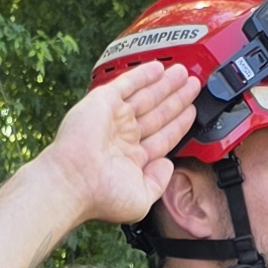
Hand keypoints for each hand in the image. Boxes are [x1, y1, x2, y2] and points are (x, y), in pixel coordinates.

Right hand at [34, 63, 198, 225]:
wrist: (74, 181)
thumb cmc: (102, 195)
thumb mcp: (142, 198)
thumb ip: (159, 182)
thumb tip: (168, 164)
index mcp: (132, 158)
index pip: (162, 136)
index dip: (179, 123)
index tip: (192, 112)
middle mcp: (123, 136)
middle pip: (158, 113)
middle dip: (177, 99)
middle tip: (193, 85)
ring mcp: (114, 118)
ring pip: (147, 96)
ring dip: (166, 84)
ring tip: (184, 74)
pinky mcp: (103, 102)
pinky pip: (127, 83)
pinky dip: (143, 75)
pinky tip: (159, 68)